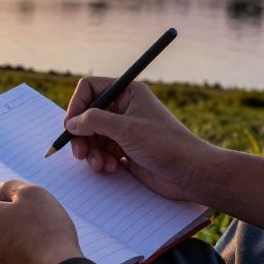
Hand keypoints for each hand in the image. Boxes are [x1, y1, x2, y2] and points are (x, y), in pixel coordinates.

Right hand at [63, 77, 214, 200]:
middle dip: (82, 135)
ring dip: (91, 151)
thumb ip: (94, 121)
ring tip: (101, 165)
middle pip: (87, 115)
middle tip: (80, 153)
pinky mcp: (126, 149)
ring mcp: (125, 130)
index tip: (71, 126)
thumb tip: (71, 123)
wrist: (192, 174)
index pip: (90, 89)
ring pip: (92, 136)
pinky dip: (101, 160)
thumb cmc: (166, 146)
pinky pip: (102, 151)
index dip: (77, 106)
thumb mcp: (126, 129)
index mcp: (128, 93)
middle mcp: (125, 108)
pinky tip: (113, 168)